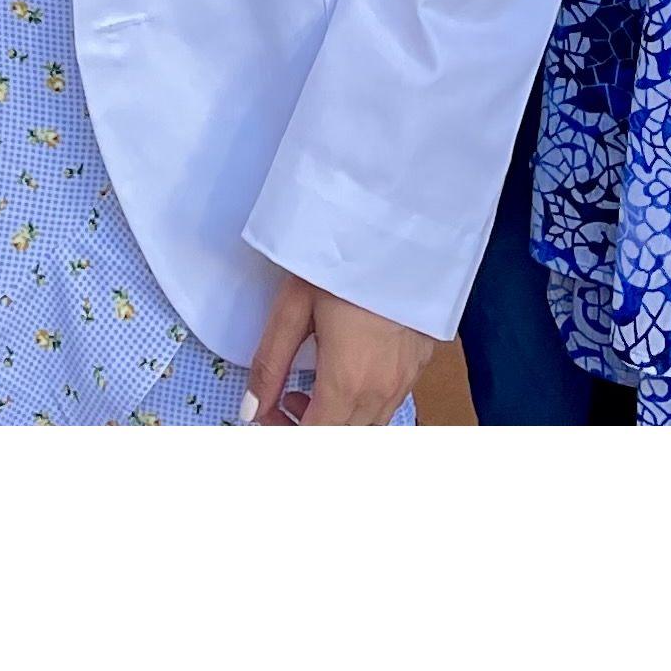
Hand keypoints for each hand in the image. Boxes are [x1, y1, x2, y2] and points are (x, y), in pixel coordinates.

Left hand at [243, 272, 434, 424]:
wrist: (397, 231)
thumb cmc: (341, 263)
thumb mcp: (293, 307)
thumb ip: (271, 363)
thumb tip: (251, 408)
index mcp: (348, 382)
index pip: (315, 439)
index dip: (282, 432)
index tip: (264, 411)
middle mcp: (381, 392)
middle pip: (343, 440)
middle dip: (307, 429)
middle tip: (284, 396)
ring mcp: (405, 381)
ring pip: (368, 428)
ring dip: (336, 421)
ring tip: (312, 384)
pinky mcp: (419, 366)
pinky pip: (388, 407)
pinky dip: (361, 406)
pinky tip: (347, 372)